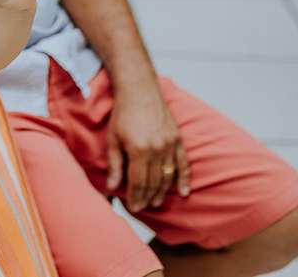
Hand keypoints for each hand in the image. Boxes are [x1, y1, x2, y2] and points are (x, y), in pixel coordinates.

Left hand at [104, 82, 189, 212]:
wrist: (140, 90)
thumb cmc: (123, 113)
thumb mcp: (113, 139)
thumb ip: (114, 165)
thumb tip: (112, 187)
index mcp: (139, 151)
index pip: (138, 182)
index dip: (135, 197)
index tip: (132, 207)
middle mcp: (157, 150)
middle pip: (154, 182)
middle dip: (147, 197)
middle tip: (142, 207)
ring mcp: (170, 145)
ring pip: (168, 176)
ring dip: (162, 191)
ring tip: (155, 202)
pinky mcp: (178, 140)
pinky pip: (184, 164)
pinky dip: (184, 179)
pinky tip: (183, 192)